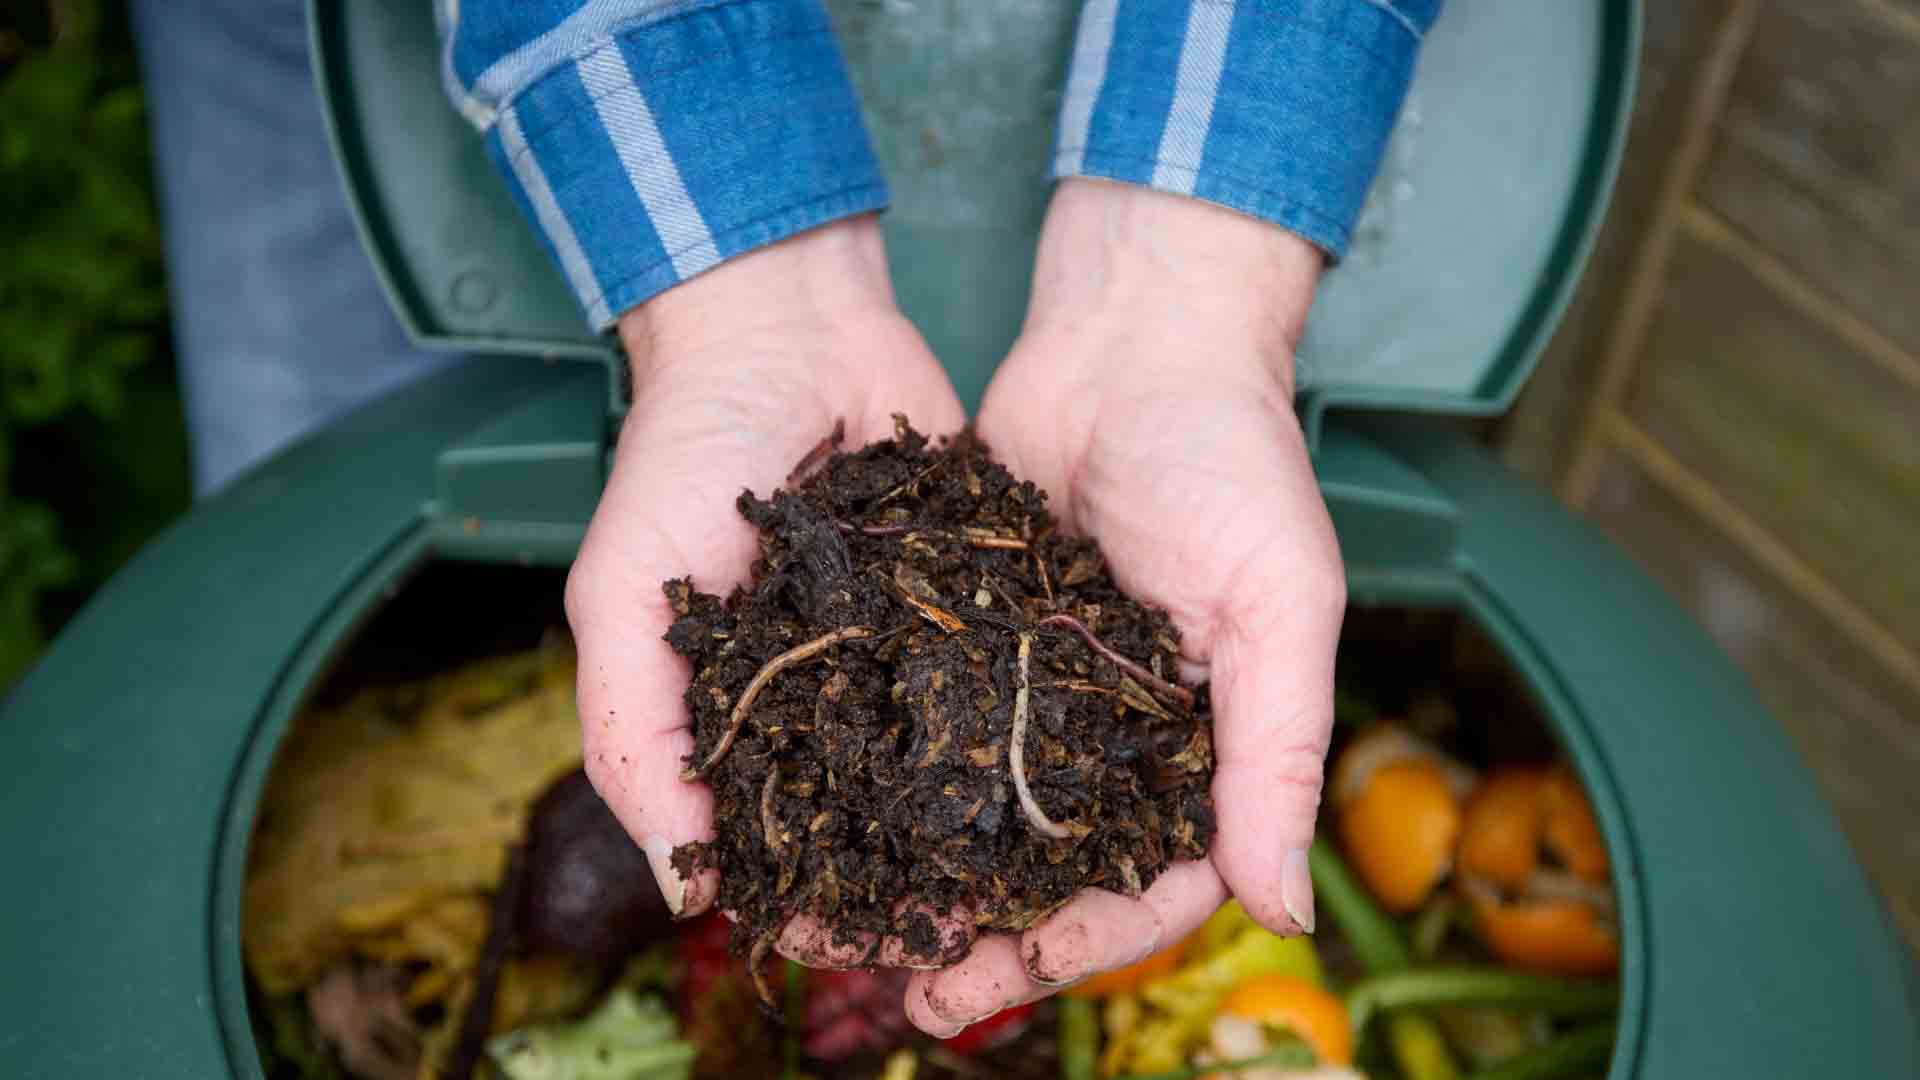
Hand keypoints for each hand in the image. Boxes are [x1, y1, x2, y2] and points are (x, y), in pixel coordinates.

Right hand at [567, 217, 968, 965]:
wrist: (787, 327)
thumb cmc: (683, 453)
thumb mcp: (620, 594)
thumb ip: (631, 731)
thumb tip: (687, 885)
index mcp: (735, 717)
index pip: (769, 841)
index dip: (801, 899)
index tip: (847, 943)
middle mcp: (823, 698)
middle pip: (869, 822)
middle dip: (905, 884)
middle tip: (958, 937)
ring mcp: (901, 652)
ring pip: (945, 770)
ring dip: (977, 832)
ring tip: (1023, 889)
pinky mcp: (971, 604)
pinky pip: (1003, 681)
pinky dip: (1031, 731)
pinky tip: (1070, 780)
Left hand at [904, 180, 1345, 1035]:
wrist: (1136, 337)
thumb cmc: (1234, 457)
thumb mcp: (1281, 602)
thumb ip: (1280, 754)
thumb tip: (1284, 917)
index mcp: (1202, 750)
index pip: (1148, 887)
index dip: (1077, 947)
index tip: (991, 983)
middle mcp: (1117, 740)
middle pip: (1049, 875)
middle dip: (983, 941)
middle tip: (905, 991)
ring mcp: (1038, 693)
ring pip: (976, 819)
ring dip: (918, 880)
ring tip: (840, 929)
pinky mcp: (969, 639)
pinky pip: (924, 731)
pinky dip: (881, 781)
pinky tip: (821, 819)